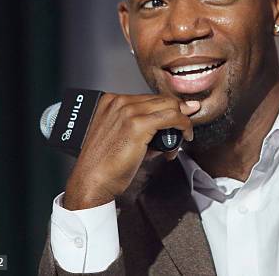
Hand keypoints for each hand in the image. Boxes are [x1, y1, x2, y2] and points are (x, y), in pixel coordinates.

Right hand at [63, 93, 199, 209]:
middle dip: (178, 113)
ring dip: (182, 120)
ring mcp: (128, 111)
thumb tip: (169, 127)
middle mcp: (119, 102)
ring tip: (182, 138)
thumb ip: (143, 128)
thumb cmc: (104, 164)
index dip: (167, 108)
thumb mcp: (122, 137)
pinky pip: (172, 117)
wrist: (92, 180)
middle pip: (161, 98)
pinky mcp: (138, 124)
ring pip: (169, 105)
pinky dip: (184, 125)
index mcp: (111, 101)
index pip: (149, 98)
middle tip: (184, 128)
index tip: (179, 117)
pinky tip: (186, 136)